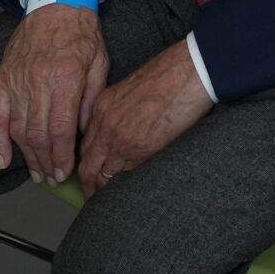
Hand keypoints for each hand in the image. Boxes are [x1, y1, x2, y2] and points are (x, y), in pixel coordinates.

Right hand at [0, 3, 108, 182]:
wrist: (56, 0)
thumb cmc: (82, 31)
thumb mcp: (99, 61)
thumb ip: (91, 97)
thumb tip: (83, 130)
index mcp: (66, 78)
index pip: (61, 129)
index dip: (61, 156)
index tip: (64, 171)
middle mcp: (39, 82)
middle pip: (38, 134)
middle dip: (45, 162)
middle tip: (51, 178)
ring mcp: (17, 80)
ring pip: (18, 129)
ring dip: (26, 156)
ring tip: (36, 173)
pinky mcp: (3, 78)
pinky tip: (2, 159)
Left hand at [75, 38, 212, 195]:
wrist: (188, 72)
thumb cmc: (168, 74)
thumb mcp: (131, 88)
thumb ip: (119, 110)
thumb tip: (122, 128)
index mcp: (102, 106)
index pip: (86, 142)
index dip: (88, 160)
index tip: (90, 170)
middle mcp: (105, 125)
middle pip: (87, 164)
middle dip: (88, 183)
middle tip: (91, 196)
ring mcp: (120, 140)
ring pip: (102, 175)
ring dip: (102, 190)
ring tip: (104, 202)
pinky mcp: (140, 151)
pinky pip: (125, 175)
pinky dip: (123, 185)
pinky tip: (124, 193)